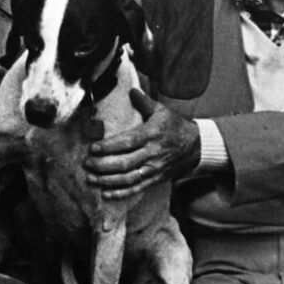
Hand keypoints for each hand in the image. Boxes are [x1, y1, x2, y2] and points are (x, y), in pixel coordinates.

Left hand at [84, 89, 200, 199]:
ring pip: (128, 178)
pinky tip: (105, 193)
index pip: (127, 142)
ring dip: (107, 180)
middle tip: (87, 164)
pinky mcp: (155, 179)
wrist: (196, 146)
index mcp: (151, 135)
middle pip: (124, 163)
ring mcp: (153, 169)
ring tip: (90, 178)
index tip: (93, 148)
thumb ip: (144, 102)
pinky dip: (120, 193)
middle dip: (103, 165)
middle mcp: (152, 153)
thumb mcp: (161, 111)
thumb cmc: (174, 126)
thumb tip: (131, 90)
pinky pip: (136, 188)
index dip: (108, 147)